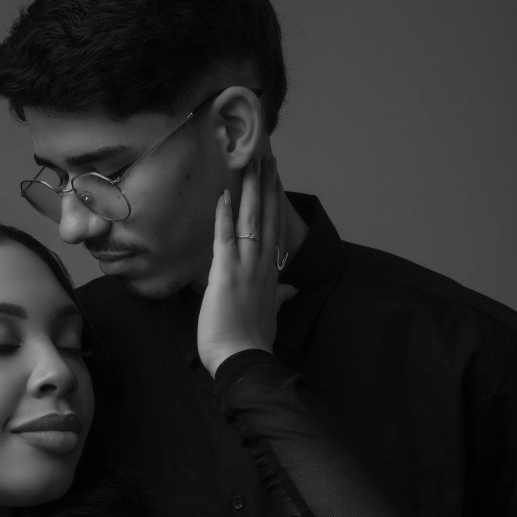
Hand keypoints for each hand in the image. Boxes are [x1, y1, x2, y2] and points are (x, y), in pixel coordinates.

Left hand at [198, 153, 285, 376]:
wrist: (243, 359)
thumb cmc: (252, 340)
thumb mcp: (270, 315)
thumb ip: (280, 297)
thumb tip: (291, 289)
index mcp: (270, 273)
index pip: (274, 229)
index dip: (273, 203)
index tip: (274, 180)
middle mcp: (262, 264)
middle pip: (266, 217)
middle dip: (266, 186)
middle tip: (266, 158)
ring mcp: (245, 267)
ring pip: (251, 220)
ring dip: (250, 191)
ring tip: (252, 164)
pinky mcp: (226, 273)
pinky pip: (225, 238)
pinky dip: (224, 216)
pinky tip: (224, 195)